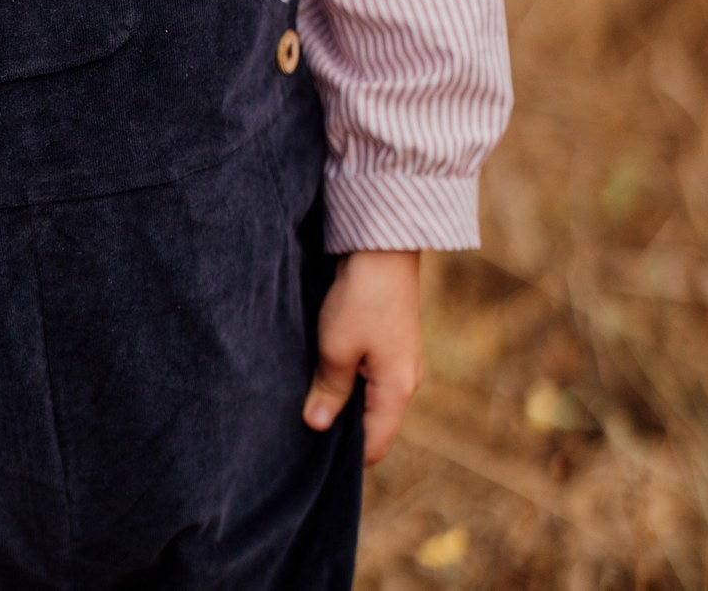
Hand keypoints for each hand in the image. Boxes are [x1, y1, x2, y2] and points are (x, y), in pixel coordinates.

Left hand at [301, 250, 422, 465]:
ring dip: (341, 398)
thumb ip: (329, 391)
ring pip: (368, 397)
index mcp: (397, 391)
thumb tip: (317, 427)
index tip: (310, 453)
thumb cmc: (361, 299)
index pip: (375, 446)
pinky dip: (347, 377)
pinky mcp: (389, 341)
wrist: (382, 250)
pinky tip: (321, 369)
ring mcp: (399, 361)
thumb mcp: (336, 348)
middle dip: (339, 427)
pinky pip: (368, 374)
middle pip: (372, 423)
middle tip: (301, 424)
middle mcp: (405, 381)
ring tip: (307, 396)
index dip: (344, 457)